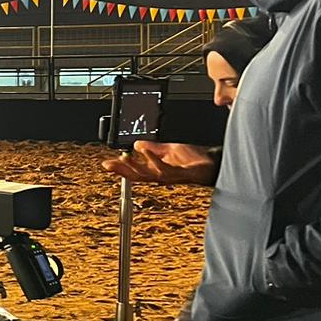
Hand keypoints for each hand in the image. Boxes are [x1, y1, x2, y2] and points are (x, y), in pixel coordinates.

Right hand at [102, 141, 216, 185]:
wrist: (213, 164)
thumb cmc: (195, 159)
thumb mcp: (169, 149)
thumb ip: (153, 147)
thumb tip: (137, 144)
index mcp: (157, 169)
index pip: (135, 170)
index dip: (120, 168)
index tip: (107, 163)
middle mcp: (162, 175)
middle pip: (137, 175)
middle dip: (122, 170)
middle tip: (109, 165)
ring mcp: (170, 175)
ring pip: (148, 174)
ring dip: (134, 166)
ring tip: (124, 158)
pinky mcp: (179, 173)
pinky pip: (164, 167)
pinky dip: (153, 159)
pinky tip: (145, 152)